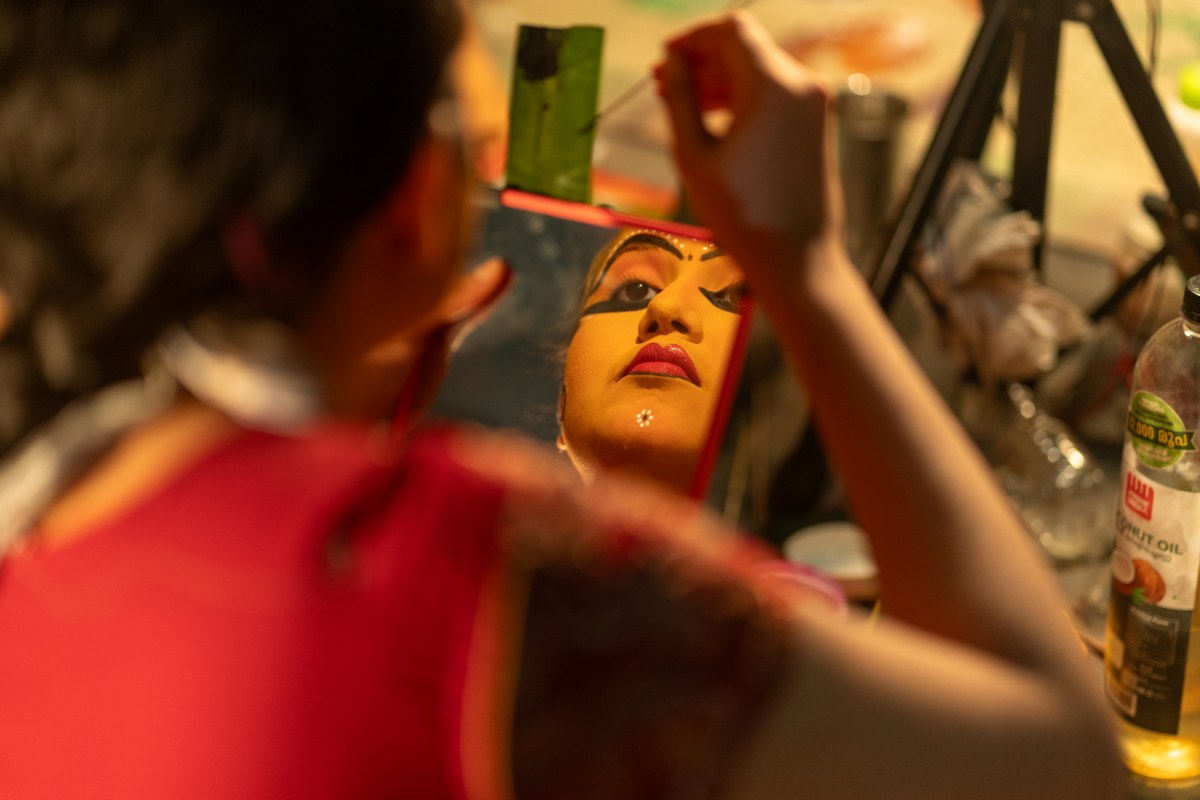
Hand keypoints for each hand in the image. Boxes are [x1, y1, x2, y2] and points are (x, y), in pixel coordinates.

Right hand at [654, 12, 844, 271]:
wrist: (798, 258)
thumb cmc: (743, 215)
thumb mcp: (694, 155)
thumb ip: (680, 98)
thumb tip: (673, 60)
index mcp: (773, 85)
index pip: (731, 29)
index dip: (693, 36)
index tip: (665, 56)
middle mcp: (802, 84)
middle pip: (745, 47)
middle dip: (702, 60)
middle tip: (663, 83)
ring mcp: (814, 103)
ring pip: (759, 68)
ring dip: (719, 79)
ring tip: (681, 103)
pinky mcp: (816, 122)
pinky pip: (775, 92)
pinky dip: (743, 96)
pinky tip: (713, 119)